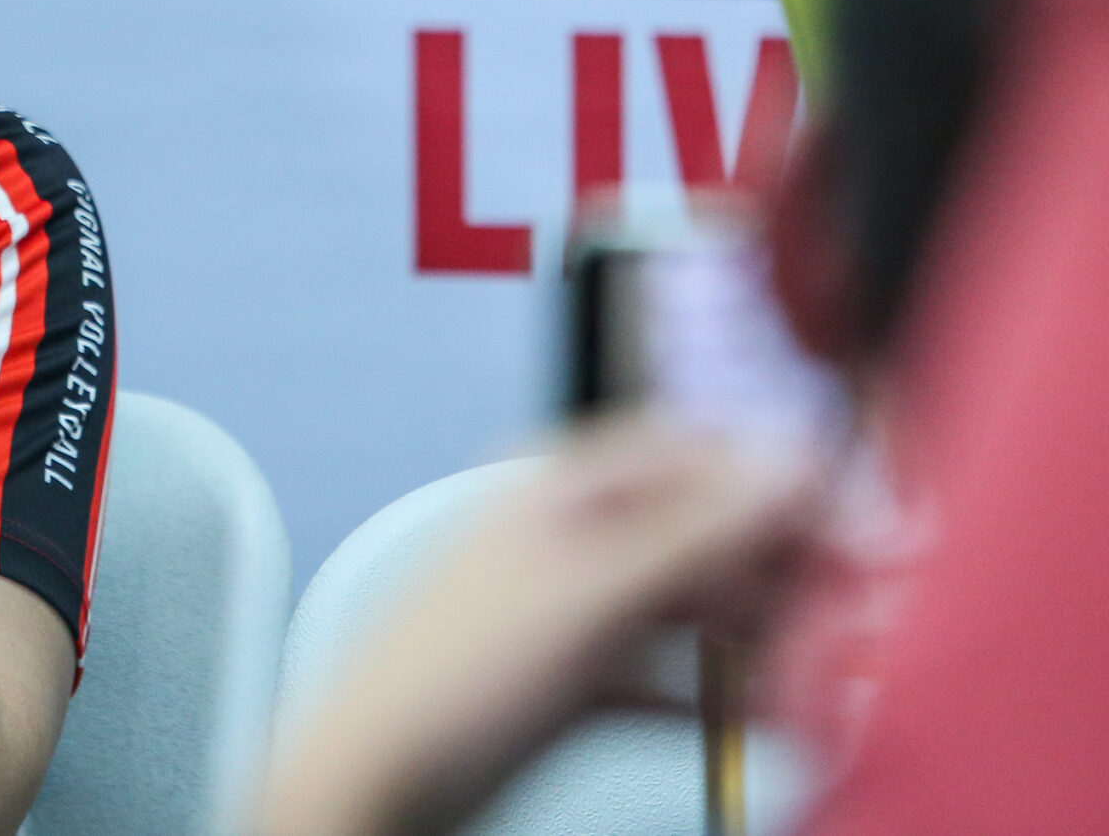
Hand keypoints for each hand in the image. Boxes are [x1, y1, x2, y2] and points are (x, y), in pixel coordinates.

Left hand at [260, 417, 818, 835]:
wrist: (374, 780)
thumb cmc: (454, 678)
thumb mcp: (588, 594)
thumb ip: (695, 528)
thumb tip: (792, 459)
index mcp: (565, 485)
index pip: (699, 452)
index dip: (781, 484)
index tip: (858, 531)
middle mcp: (577, 534)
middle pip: (710, 532)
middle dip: (782, 575)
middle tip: (851, 626)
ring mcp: (580, 608)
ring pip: (700, 607)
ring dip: (762, 641)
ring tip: (818, 681)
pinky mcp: (582, 679)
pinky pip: (675, 674)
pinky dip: (720, 695)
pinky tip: (766, 723)